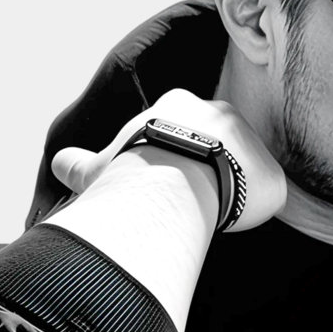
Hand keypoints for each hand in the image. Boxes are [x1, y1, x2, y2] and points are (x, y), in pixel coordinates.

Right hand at [50, 88, 286, 232]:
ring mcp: (252, 142)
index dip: (171, 156)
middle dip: (205, 171)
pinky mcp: (273, 179)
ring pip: (245, 171)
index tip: (161, 179)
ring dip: (230, 192)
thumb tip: (59, 163)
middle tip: (186, 200)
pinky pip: (268, 199)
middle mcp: (221, 114)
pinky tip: (232, 226)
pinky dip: (254, 215)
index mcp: (179, 105)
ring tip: (208, 215)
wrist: (172, 181)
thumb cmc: (130, 171)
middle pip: (217, 146)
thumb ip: (79, 164)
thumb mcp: (98, 166)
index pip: (180, 128)